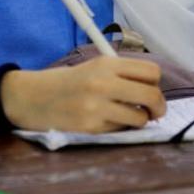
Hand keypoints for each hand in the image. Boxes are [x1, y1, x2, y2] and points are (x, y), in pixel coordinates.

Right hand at [0, 56, 165, 132]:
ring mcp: (96, 107)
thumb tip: (154, 88)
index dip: (156, 82)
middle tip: (155, 110)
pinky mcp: (90, 127)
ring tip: (130, 116)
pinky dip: (120, 127)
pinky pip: (120, 129)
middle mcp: (103, 83)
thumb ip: (122, 74)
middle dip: (159, 106)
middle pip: (151, 95)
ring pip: (140, 117)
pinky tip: (108, 120)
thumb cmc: (69, 81)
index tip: (152, 88)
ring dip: (140, 119)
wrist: (34, 97)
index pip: (151, 71)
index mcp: (106, 63)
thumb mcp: (95, 66)